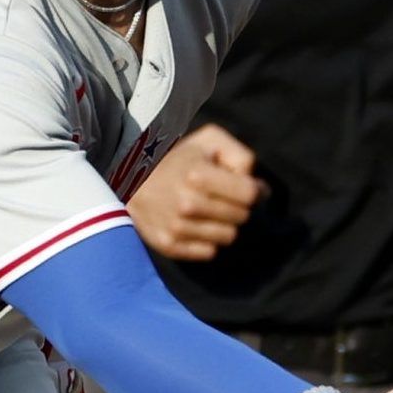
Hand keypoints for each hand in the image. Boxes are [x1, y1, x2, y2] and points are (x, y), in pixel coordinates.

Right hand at [127, 124, 264, 260]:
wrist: (132, 181)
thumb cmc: (178, 159)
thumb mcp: (209, 141)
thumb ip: (241, 156)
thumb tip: (260, 189)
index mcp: (198, 175)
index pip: (251, 194)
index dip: (252, 189)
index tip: (242, 186)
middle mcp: (187, 204)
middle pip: (242, 217)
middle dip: (237, 206)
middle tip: (221, 197)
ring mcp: (177, 228)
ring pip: (229, 237)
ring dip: (223, 224)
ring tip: (208, 211)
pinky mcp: (169, 246)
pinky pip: (210, 252)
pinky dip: (207, 240)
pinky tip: (196, 225)